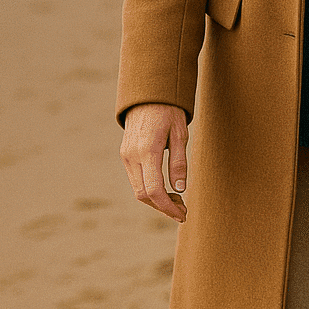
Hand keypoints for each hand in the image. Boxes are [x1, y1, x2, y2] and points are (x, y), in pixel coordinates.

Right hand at [120, 103, 188, 222]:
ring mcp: (126, 156)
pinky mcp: (125, 155)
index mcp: (148, 150)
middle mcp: (132, 156)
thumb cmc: (169, 112)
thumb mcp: (181, 134)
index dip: (168, 207)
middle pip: (144, 195)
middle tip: (183, 210)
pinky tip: (166, 189)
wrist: (148, 94)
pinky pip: (136, 179)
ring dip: (157, 200)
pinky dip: (150, 189)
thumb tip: (180, 189)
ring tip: (178, 201)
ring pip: (138, 190)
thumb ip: (179, 162)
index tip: (182, 214)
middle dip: (163, 207)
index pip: (154, 190)